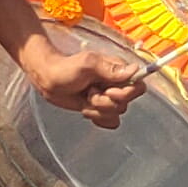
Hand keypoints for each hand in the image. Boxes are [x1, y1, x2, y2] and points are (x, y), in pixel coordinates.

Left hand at [16, 33, 143, 126]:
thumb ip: (110, 68)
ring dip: (97, 110)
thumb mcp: (87, 64)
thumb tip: (134, 70)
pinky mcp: (101, 109)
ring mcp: (109, 98)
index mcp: (118, 71)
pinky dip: (97, 119)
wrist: (49, 80)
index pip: (138, 86)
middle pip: (125, 103)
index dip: (125, 93)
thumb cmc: (66, 68)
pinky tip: (86, 108)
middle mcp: (117, 85)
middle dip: (105, 102)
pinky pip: (110, 122)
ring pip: (116, 114)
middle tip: (90, 92)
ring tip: (85, 98)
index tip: (108, 91)